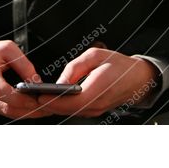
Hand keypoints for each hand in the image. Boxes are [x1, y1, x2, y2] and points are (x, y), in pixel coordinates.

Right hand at [0, 40, 53, 119]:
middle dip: (31, 110)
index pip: (2, 91)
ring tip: (46, 108)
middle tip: (50, 107)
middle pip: (7, 108)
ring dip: (27, 113)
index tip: (38, 98)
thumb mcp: (6, 48)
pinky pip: (4, 113)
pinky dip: (18, 111)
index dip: (21, 98)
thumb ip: (23, 64)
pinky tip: (31, 106)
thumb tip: (38, 82)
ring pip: (8, 114)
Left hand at [36, 48, 158, 117]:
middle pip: (69, 110)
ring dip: (54, 107)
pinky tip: (50, 99)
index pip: (74, 101)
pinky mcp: (95, 110)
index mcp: (100, 86)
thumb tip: (59, 84)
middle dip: (49, 105)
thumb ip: (76, 68)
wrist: (138, 77)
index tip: (39, 95)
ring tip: (35, 97)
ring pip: (71, 112)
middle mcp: (99, 102)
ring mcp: (98, 109)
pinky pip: (76, 111)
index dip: (55, 100)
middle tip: (30, 97)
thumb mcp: (96, 55)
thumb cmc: (117, 63)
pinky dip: (62, 106)